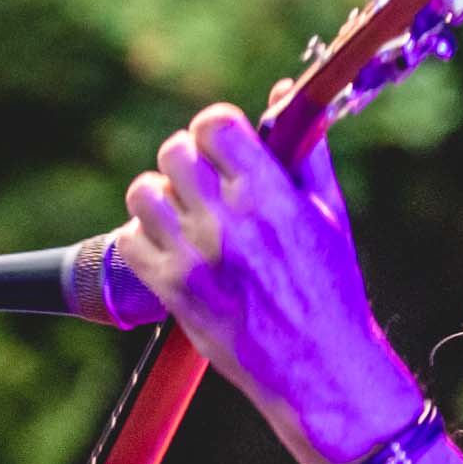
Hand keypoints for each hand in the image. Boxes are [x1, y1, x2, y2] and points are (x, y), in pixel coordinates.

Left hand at [118, 103, 422, 463]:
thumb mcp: (329, 214)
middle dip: (186, 162)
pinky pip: (131, 241)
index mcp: (271, 194)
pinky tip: (172, 251)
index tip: (219, 147)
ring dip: (158, 199)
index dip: (213, 129)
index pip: (215, 124)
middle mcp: (229, 220)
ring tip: (180, 217)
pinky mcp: (173, 290)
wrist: (320, 369)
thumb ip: (304, 150)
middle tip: (200, 185)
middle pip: (173, 153)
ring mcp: (196, 256)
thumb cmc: (331, 290)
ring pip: (142, 193)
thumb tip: (279, 94)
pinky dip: (144, 241)